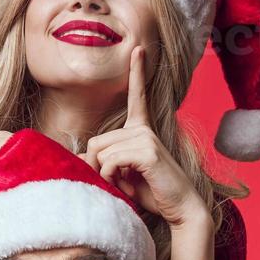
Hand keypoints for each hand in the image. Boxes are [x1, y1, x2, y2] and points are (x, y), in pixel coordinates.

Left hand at [78, 45, 208, 229]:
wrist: (181, 210)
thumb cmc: (152, 194)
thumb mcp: (122, 176)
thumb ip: (103, 162)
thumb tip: (78, 156)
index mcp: (141, 130)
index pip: (137, 98)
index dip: (137, 73)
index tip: (139, 50)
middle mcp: (143, 129)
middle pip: (96, 141)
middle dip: (96, 166)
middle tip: (114, 183)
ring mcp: (146, 138)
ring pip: (100, 151)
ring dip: (104, 175)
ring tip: (123, 186)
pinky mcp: (147, 151)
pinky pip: (110, 160)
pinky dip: (111, 177)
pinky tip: (126, 186)